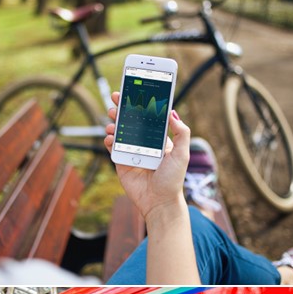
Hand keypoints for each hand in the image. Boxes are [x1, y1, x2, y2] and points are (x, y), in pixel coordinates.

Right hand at [103, 91, 189, 220]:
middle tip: (116, 99)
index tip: (133, 90)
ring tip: (113, 121)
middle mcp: (144, 142)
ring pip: (119, 131)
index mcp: (158, 138)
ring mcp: (131, 151)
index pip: (148, 116)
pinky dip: (109, 140)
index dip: (140, 103)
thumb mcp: (182, 154)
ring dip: (114, 123)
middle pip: (131, 120)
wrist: (160, 203)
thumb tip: (173, 111)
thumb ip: (182, 133)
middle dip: (122, 108)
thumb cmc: (173, 180)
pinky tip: (110, 138)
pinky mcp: (121, 162)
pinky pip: (112, 147)